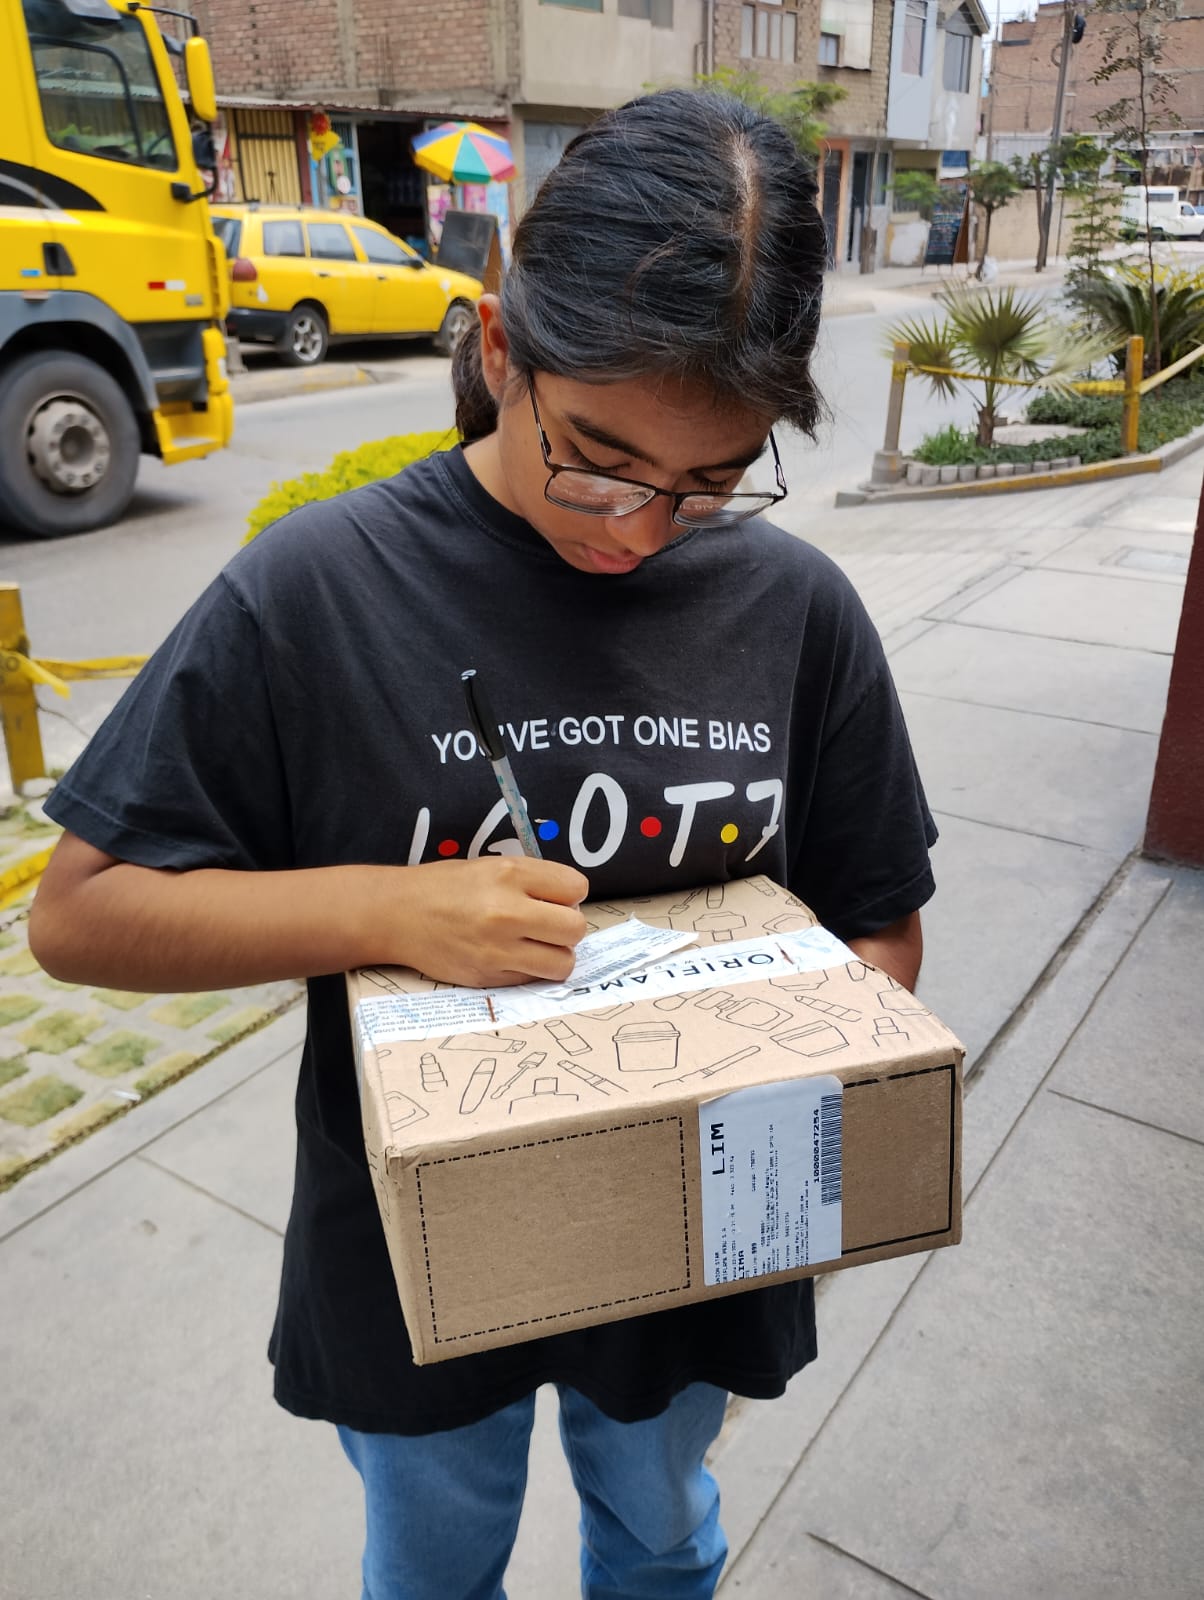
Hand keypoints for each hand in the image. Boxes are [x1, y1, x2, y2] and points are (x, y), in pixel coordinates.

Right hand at [391, 856, 589, 987]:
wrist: (397, 915)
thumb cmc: (445, 887)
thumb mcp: (490, 867)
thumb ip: (531, 881)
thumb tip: (570, 903)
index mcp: (510, 874)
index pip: (576, 888)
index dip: (570, 896)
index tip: (556, 900)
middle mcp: (507, 911)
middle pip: (575, 928)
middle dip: (568, 928)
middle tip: (548, 926)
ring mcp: (498, 948)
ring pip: (562, 963)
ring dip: (556, 956)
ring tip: (537, 947)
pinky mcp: (488, 976)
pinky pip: (532, 979)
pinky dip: (530, 971)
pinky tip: (511, 957)